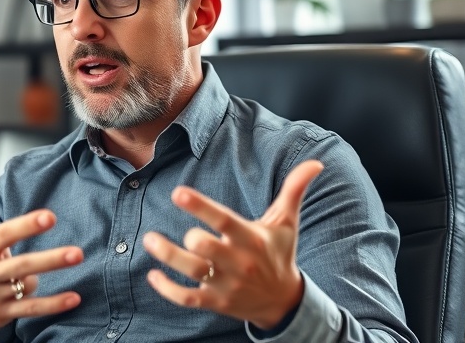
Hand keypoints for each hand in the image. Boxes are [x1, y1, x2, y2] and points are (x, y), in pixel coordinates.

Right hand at [0, 170, 82, 342]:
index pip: (3, 235)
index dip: (26, 226)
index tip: (49, 217)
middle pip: (22, 265)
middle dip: (50, 259)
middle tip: (77, 253)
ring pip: (28, 284)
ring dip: (44, 275)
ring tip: (59, 262)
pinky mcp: (2, 314)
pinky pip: (31, 309)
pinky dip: (54, 305)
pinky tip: (74, 298)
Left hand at [142, 160, 323, 329]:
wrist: (285, 302)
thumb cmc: (280, 254)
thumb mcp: (286, 223)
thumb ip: (294, 190)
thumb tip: (316, 162)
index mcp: (251, 238)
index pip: (224, 220)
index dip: (200, 206)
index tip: (178, 193)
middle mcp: (238, 262)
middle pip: (206, 248)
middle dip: (191, 238)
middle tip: (179, 230)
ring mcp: (226, 284)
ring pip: (191, 271)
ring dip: (167, 256)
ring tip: (149, 240)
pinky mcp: (215, 302)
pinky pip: (187, 298)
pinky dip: (167, 289)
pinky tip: (153, 275)